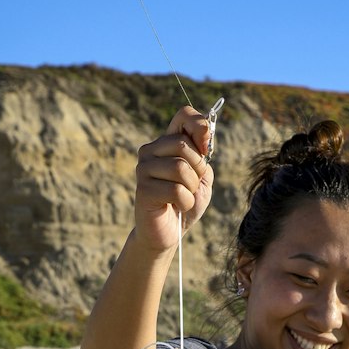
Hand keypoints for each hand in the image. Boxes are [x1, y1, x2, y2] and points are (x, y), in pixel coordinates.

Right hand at [133, 105, 214, 252]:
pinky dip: (185, 202)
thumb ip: (203, 154)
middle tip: (191, 185)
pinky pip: (175, 190)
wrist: (169, 233)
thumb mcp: (202, 176)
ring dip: (191, 188)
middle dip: (198, 169)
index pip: (184, 114)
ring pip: (180, 168)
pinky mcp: (143, 189)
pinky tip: (177, 207)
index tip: (206, 148)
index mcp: (166, 142)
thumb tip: (205, 135)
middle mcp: (150, 150)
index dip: (200, 127)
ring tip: (183, 197)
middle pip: (183, 144)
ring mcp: (143, 169)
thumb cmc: (185, 202)